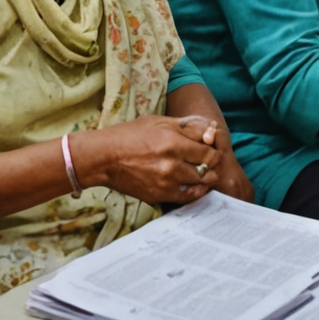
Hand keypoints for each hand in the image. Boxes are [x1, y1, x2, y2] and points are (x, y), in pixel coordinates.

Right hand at [82, 115, 221, 204]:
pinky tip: (191, 184)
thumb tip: (211, 129)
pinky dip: (193, 191)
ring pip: (201, 184)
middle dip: (212, 164)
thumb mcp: (159, 122)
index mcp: (173, 143)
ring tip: (199, 171)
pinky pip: (187, 197)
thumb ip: (187, 126)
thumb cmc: (130, 135)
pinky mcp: (159, 196)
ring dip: (204, 178)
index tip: (210, 148)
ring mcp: (166, 183)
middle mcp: (172, 165)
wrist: (104, 158)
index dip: (214, 149)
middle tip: (207, 161)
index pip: (210, 151)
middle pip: (209, 169)